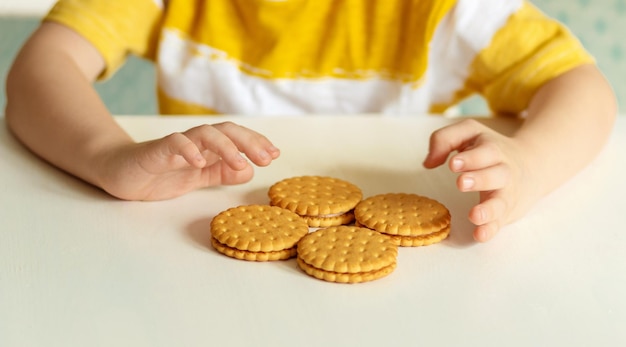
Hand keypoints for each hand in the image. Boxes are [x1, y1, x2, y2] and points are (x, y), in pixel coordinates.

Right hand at [97, 121, 279, 200]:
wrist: (120, 173)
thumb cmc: (160, 174)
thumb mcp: (197, 179)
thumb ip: (221, 174)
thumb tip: (248, 172)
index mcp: (206, 148)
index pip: (236, 138)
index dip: (256, 143)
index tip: (274, 154)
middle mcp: (194, 142)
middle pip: (226, 131)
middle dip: (249, 142)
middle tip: (267, 157)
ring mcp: (175, 144)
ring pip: (205, 134)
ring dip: (226, 146)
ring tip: (240, 162)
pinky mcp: (155, 151)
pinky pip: (174, 144)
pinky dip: (188, 150)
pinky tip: (200, 161)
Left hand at [423, 119, 538, 241]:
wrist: (533, 164)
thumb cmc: (489, 148)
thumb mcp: (469, 133)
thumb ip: (445, 139)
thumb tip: (428, 163)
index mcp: (492, 150)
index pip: (484, 152)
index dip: (470, 158)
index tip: (453, 163)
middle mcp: (502, 171)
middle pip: (495, 175)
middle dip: (479, 179)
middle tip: (461, 183)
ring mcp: (505, 193)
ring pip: (500, 202)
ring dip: (488, 210)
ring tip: (474, 215)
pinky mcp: (505, 212)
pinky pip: (499, 222)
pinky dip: (491, 229)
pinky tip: (480, 235)